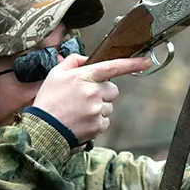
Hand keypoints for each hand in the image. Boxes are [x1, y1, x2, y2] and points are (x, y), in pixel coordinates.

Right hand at [32, 53, 150, 141]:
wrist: (43, 130)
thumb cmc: (48, 100)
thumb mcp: (55, 75)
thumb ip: (72, 62)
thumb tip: (86, 59)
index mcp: (83, 76)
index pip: (112, 67)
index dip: (132, 64)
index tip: (146, 61)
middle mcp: (93, 91)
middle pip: (113, 90)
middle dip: (103, 93)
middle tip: (84, 99)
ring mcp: (96, 109)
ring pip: (110, 106)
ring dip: (99, 108)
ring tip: (79, 112)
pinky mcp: (97, 125)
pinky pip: (106, 120)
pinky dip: (96, 122)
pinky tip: (82, 121)